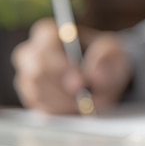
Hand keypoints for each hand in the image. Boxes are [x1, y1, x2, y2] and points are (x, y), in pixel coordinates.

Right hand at [11, 18, 132, 113]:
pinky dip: (63, 111)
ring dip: (66, 101)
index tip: (80, 81)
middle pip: (35, 72)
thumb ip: (108, 58)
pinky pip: (42, 109)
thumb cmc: (105, 58)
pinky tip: (79, 107)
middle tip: (84, 95)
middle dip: (62, 88)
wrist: (106, 79)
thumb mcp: (114, 51)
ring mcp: (29, 79)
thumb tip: (95, 75)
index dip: (60, 63)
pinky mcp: (33, 100)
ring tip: (87, 101)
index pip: (43, 43)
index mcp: (49, 34)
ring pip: (38, 93)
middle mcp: (32, 55)